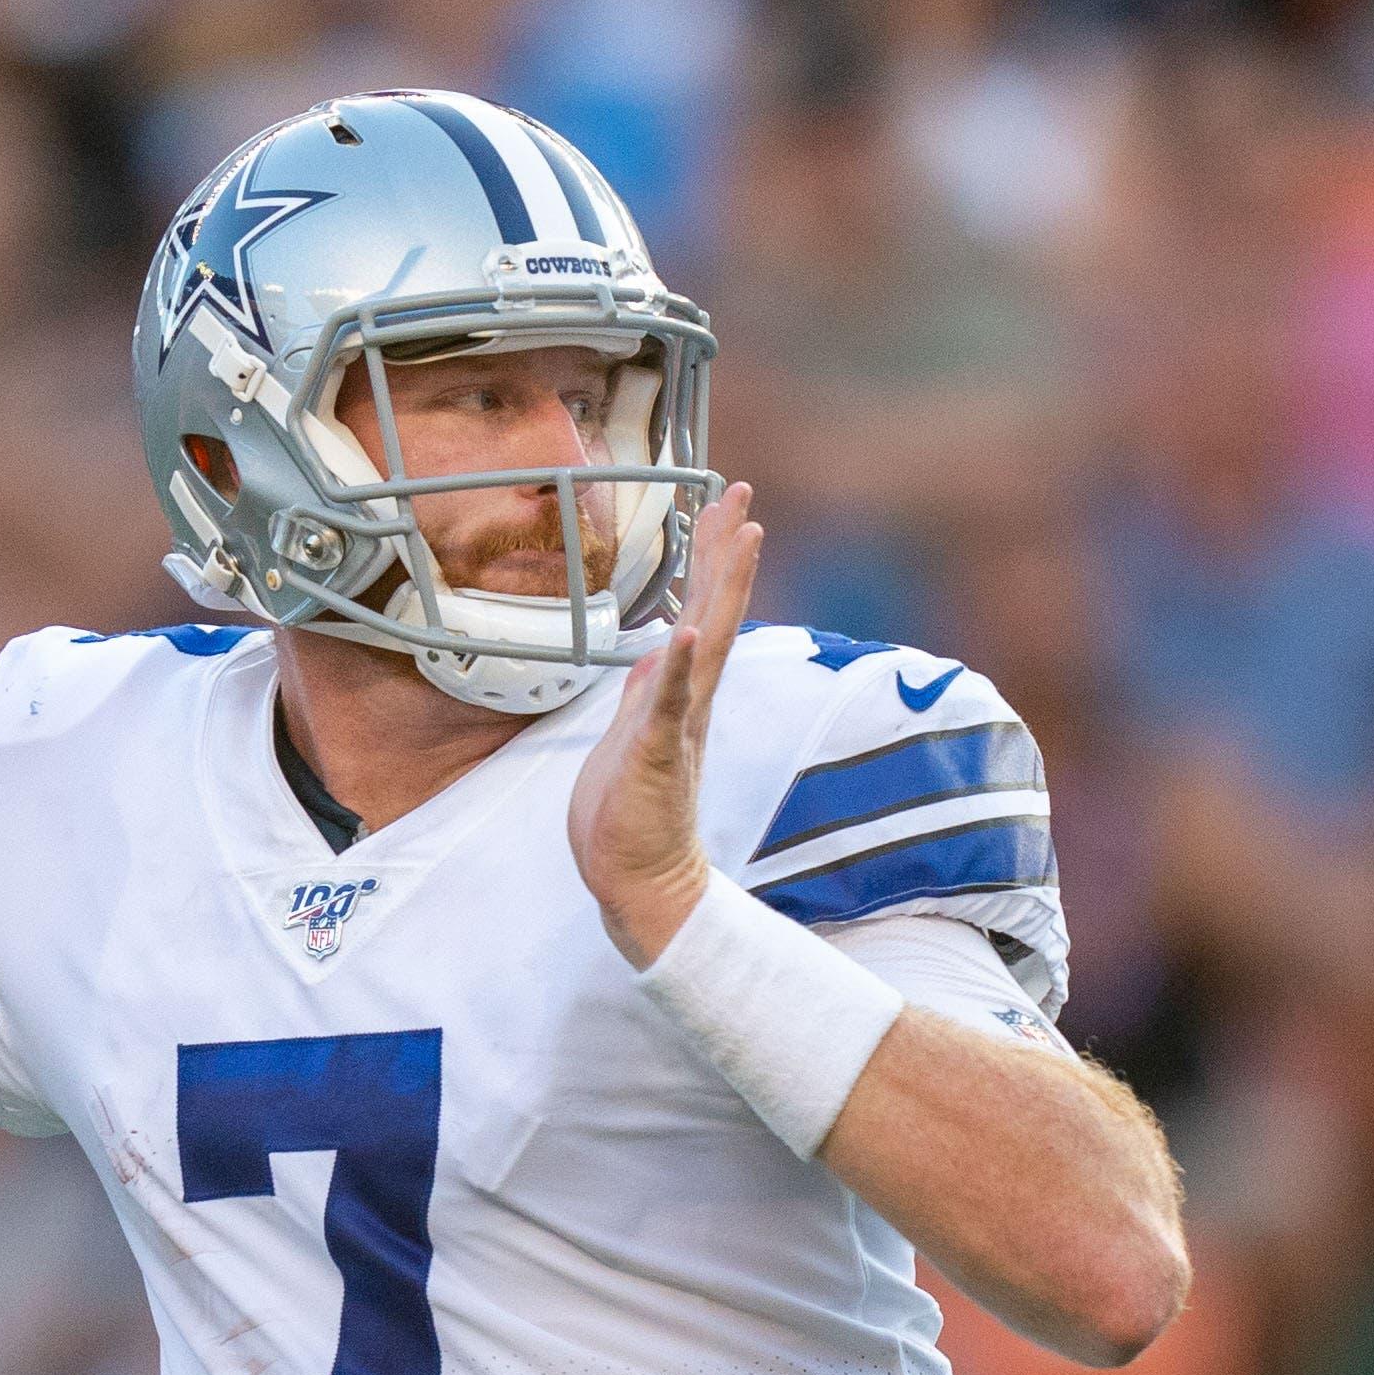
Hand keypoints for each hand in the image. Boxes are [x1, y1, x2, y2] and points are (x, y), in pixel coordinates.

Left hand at [568, 482, 760, 966]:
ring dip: (723, 588)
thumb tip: (655, 651)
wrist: (638, 882)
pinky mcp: (658, 755)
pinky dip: (679, 668)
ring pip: (707, 643)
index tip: (724, 506)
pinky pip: (668, 706)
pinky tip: (686, 631)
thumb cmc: (630, 818)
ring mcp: (678, 726)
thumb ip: (648, 694)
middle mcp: (690, 703)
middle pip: (715, 611)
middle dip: (726, 550)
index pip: (702, 613)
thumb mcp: (631, 738)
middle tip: (741, 492)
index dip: (712, 559)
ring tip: (743, 535)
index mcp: (681, 696)